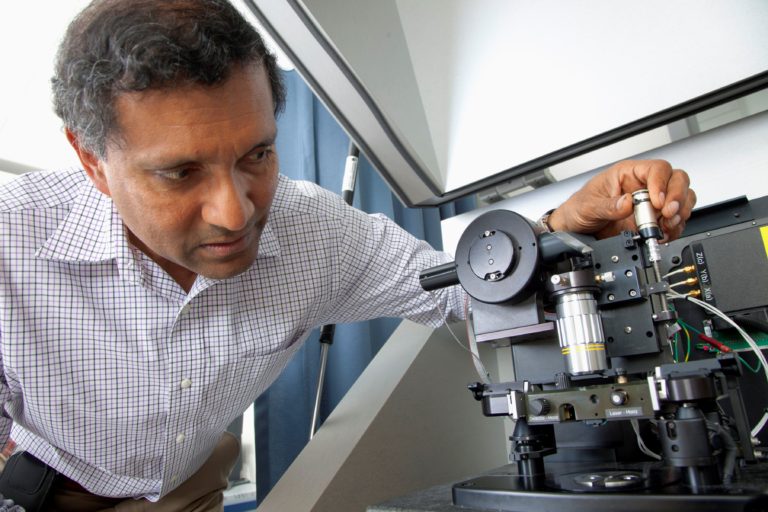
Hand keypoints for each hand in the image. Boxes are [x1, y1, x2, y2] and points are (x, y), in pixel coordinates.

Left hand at [547, 159, 695, 240]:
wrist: (575, 229)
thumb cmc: (578, 208)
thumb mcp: (588, 206)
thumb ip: (608, 205)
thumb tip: (627, 203)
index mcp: (627, 174)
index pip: (656, 169)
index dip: (661, 183)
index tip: (657, 201)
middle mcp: (643, 185)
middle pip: (676, 180)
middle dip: (677, 197)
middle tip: (668, 212)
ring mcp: (650, 203)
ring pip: (681, 199)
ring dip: (679, 212)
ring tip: (667, 224)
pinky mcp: (653, 221)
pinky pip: (674, 220)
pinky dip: (674, 228)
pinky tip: (664, 233)